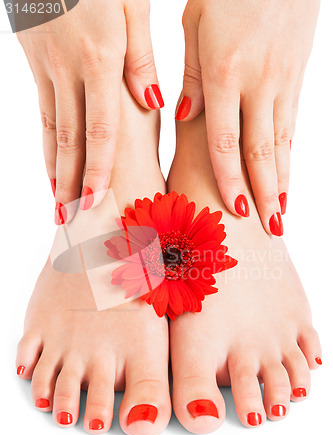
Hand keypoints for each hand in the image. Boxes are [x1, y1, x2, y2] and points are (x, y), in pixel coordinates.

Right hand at [17, 0, 162, 222]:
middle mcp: (70, 69)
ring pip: (52, 131)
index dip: (98, 167)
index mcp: (100, 58)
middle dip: (72, 182)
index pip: (99, 127)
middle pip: (71, 139)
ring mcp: (49, 68)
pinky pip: (43, 113)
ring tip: (58, 205)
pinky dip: (46, 145)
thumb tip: (152, 99)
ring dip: (55, 172)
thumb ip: (141, 56)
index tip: (96, 200)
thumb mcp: (130, 5)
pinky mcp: (36, 63)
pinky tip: (49, 168)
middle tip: (72, 219)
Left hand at [176, 0, 319, 234]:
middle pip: (261, 151)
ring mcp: (282, 81)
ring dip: (282, 184)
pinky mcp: (296, 77)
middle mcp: (258, 83)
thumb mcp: (197, 25)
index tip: (235, 212)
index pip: (226, 140)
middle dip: (265, 195)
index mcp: (225, 72)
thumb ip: (191, 75)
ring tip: (280, 216)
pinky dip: (289, 158)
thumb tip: (183, 115)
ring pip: (282, 143)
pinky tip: (287, 180)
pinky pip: (292, 126)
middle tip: (268, 230)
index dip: (230, 180)